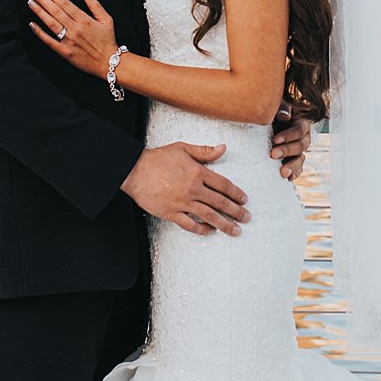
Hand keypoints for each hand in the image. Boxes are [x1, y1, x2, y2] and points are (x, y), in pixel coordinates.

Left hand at [28, 0, 117, 79]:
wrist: (109, 63)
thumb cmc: (107, 41)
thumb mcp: (107, 20)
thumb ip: (95, 5)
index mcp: (84, 20)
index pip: (64, 3)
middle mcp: (75, 29)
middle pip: (55, 11)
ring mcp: (69, 41)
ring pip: (51, 23)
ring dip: (39, 12)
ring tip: (30, 2)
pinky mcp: (65, 52)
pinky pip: (49, 41)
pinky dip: (40, 33)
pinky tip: (32, 25)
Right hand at [120, 143, 249, 236]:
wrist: (135, 170)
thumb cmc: (157, 159)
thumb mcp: (183, 149)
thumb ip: (204, 151)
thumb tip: (222, 148)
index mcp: (198, 172)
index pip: (224, 185)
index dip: (236, 193)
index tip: (244, 200)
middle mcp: (193, 189)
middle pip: (220, 202)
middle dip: (236, 211)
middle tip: (246, 218)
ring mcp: (183, 203)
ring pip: (209, 216)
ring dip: (225, 224)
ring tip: (235, 230)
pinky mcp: (171, 213)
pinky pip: (190, 225)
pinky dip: (202, 229)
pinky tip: (210, 231)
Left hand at [270, 102, 311, 182]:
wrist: (270, 123)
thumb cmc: (274, 112)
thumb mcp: (278, 106)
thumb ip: (282, 109)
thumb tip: (284, 116)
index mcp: (302, 124)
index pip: (299, 131)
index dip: (288, 136)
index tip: (275, 140)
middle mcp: (304, 139)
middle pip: (300, 146)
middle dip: (287, 151)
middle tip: (272, 154)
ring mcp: (300, 151)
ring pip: (300, 160)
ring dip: (292, 166)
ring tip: (282, 173)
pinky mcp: (294, 161)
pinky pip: (298, 169)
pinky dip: (294, 174)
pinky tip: (288, 179)